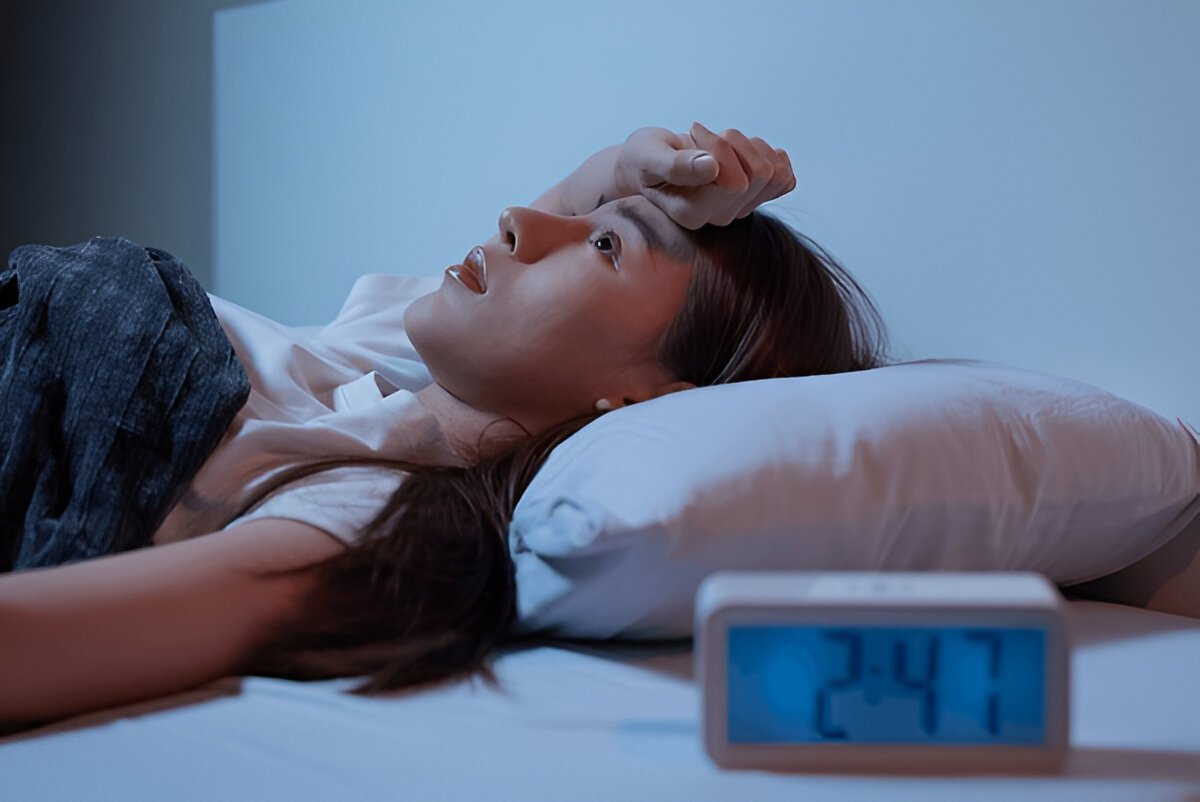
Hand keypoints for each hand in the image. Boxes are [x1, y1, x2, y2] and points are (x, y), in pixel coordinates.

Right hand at [613, 121, 795, 229]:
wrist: (650, 164)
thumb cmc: (645, 160)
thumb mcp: (649, 157)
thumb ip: (676, 165)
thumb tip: (711, 167)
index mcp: (692, 214)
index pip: (734, 182)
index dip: (720, 147)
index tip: (693, 131)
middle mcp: (718, 217)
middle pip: (759, 174)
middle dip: (734, 142)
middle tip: (703, 135)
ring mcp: (739, 210)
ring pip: (774, 171)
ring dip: (749, 144)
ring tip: (718, 143)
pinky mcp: (754, 198)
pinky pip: (785, 178)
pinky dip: (768, 154)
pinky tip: (742, 151)